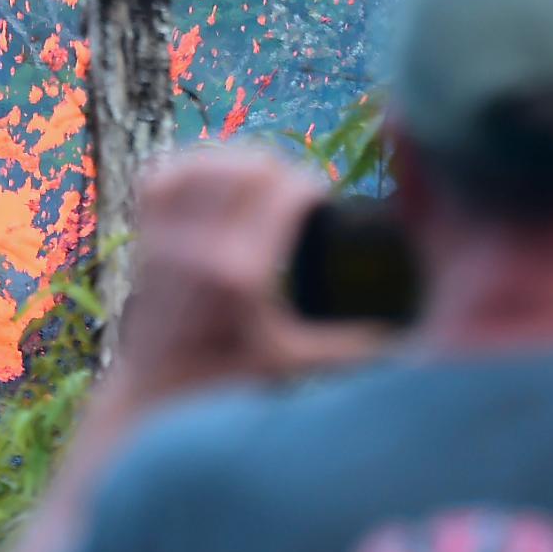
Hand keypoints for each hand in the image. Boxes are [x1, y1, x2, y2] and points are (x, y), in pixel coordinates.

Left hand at [114, 146, 388, 402]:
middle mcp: (199, 247)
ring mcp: (166, 237)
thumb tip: (409, 337)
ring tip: (261, 184)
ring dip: (240, 164)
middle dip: (283, 171)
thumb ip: (349, 347)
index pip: (287, 190)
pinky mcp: (143, 233)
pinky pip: (164, 174)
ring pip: (208, 161)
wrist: (156, 390)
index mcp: (241, 273)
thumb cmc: (228, 380)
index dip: (313, 187)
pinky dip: (190, 168)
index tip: (323, 206)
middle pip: (252, 165)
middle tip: (296, 196)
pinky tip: (214, 179)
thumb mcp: (293, 363)